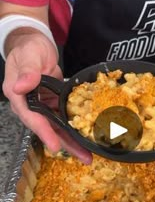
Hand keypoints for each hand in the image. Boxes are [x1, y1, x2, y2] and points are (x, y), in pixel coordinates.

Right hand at [3, 33, 91, 163]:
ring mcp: (41, 105)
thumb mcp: (28, 55)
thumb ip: (27, 71)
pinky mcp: (51, 103)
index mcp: (18, 96)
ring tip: (88, 155)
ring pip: (57, 126)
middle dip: (65, 144)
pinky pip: (63, 118)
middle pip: (47, 128)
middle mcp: (29, 105)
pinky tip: (87, 135)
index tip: (55, 146)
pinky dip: (74, 127)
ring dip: (72, 140)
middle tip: (84, 158)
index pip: (31, 118)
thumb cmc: (29, 47)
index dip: (44, 132)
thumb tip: (21, 87)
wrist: (34, 43)